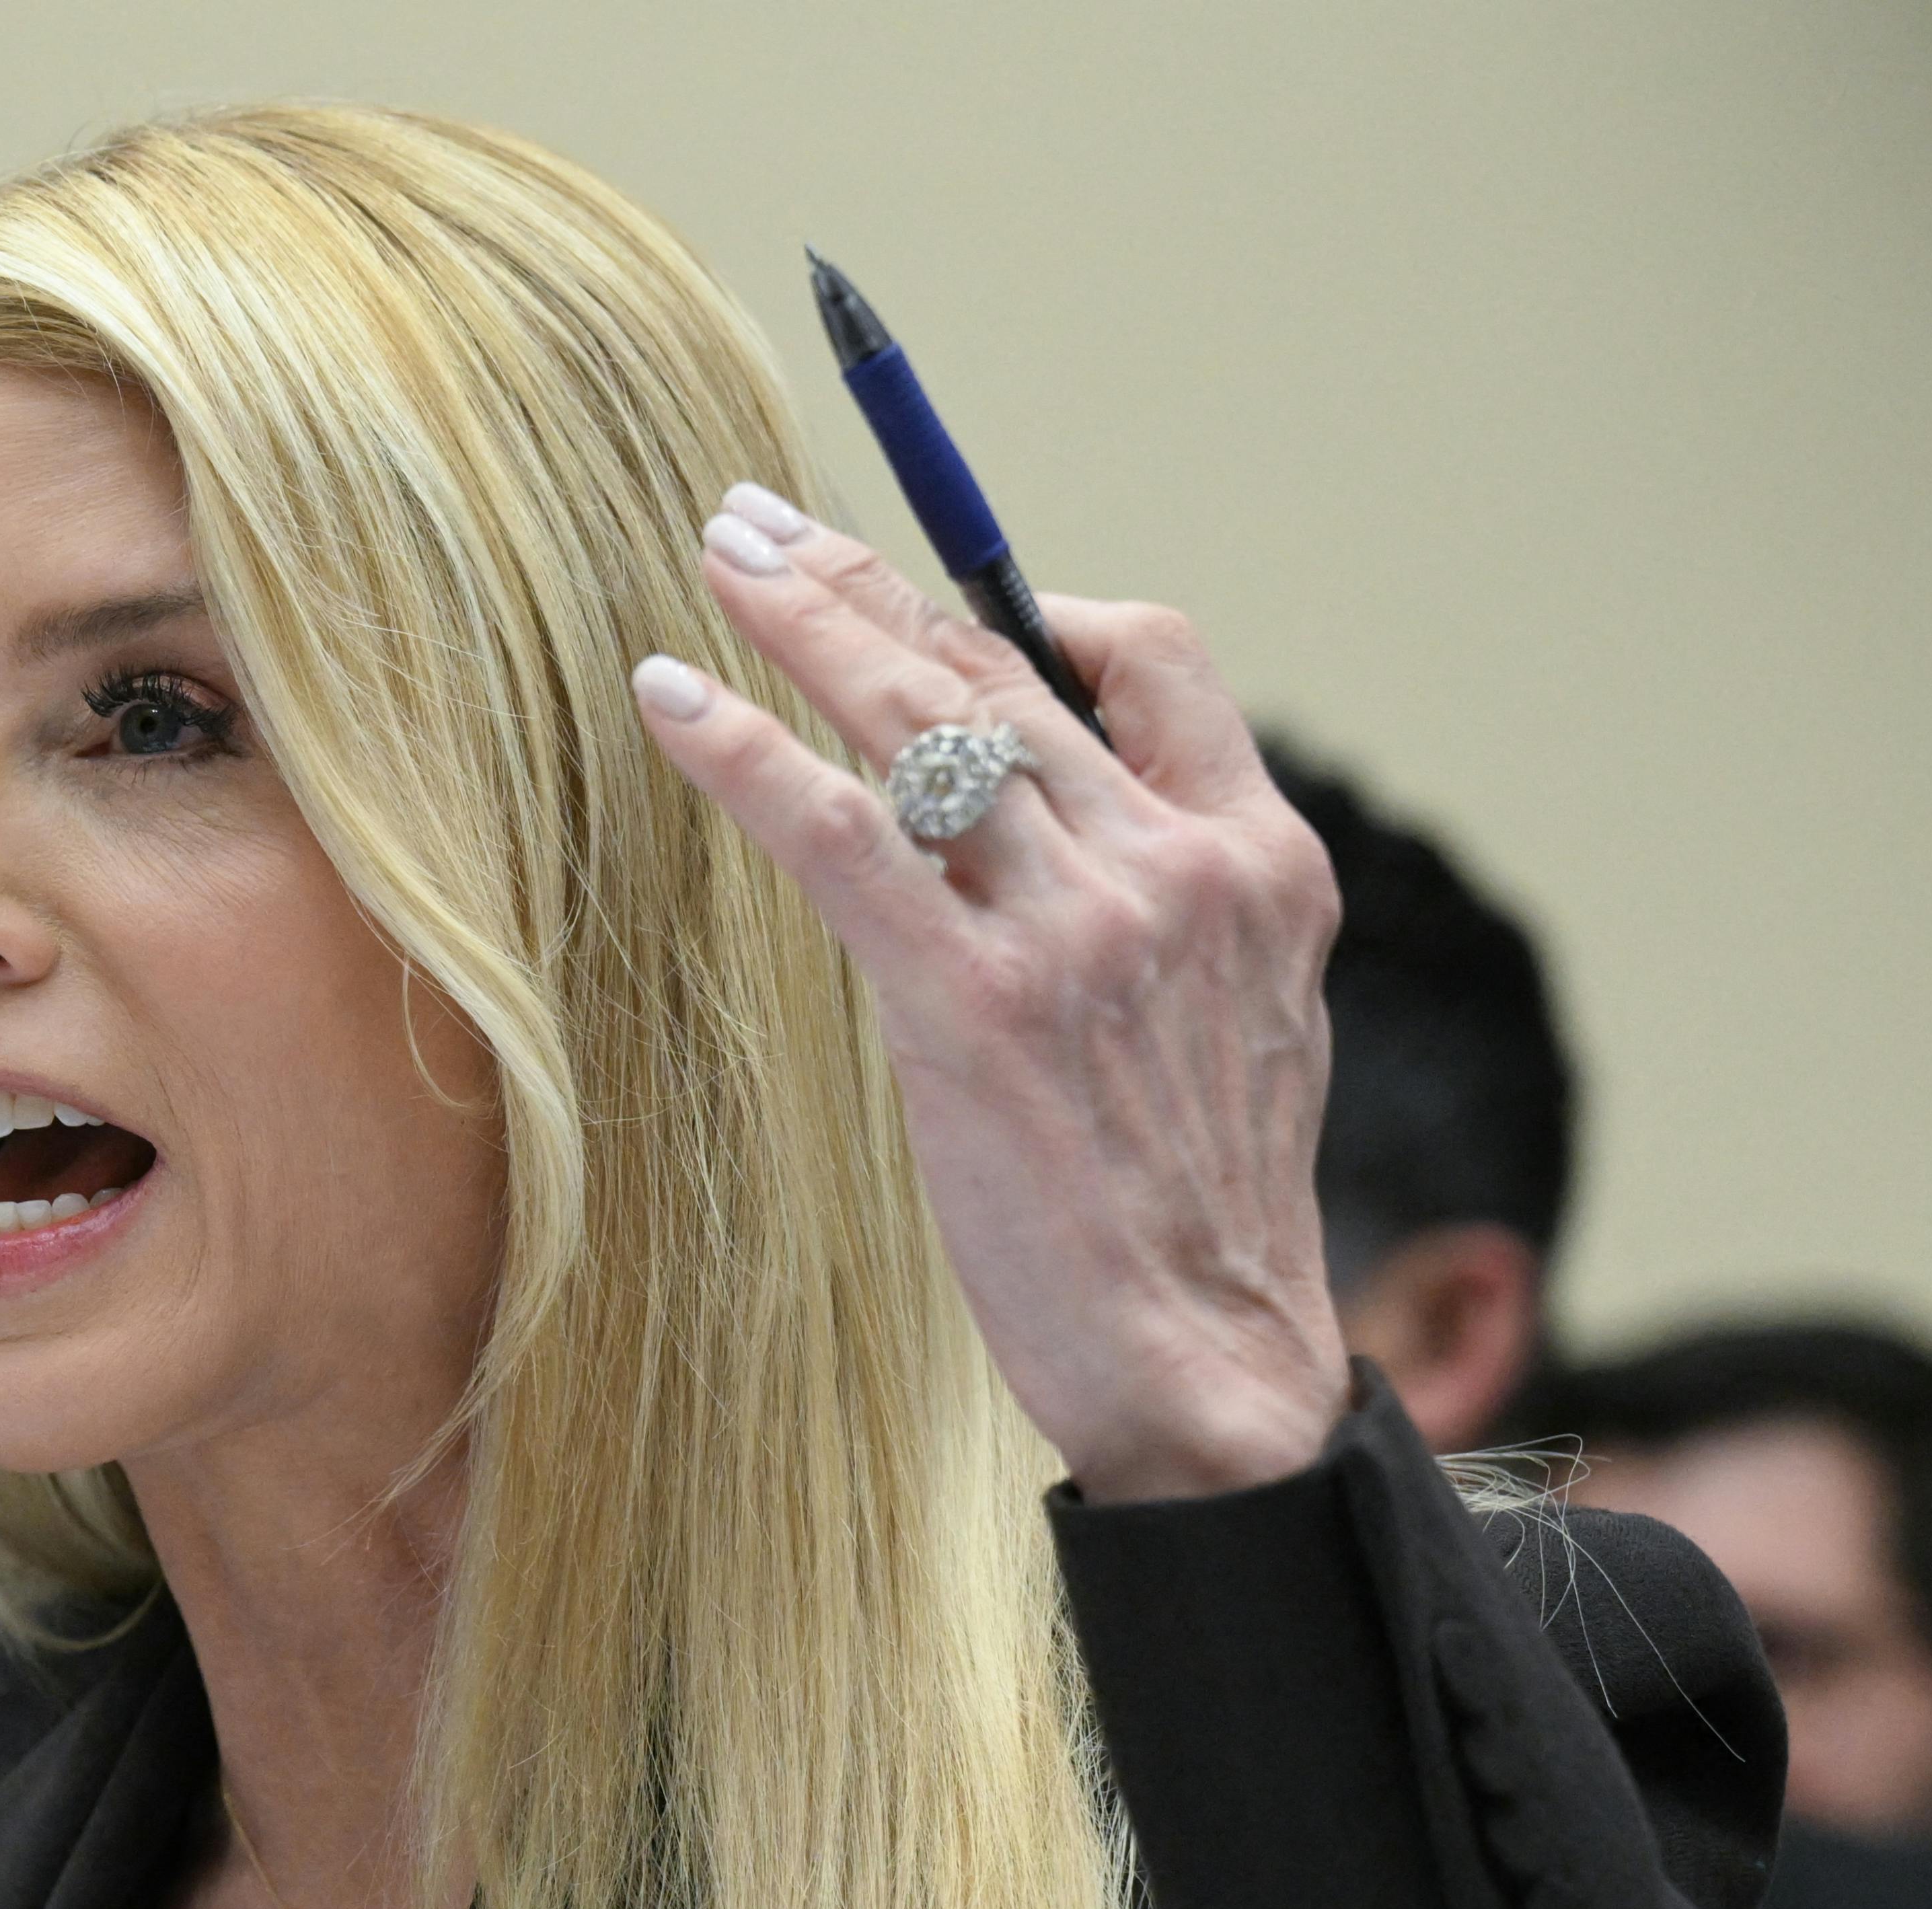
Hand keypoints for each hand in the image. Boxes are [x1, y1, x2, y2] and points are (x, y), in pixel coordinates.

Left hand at [635, 491, 1349, 1501]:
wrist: (1209, 1362)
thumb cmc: (1192, 1212)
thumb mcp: (1237, 1021)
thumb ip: (1166, 906)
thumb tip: (1052, 829)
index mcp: (1257, 862)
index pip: (1149, 660)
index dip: (1027, 603)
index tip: (925, 589)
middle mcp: (1176, 868)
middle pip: (1004, 666)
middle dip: (871, 577)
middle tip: (762, 523)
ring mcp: (1079, 929)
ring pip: (922, 718)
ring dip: (803, 622)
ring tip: (718, 562)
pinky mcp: (977, 1004)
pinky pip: (840, 830)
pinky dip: (745, 750)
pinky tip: (674, 699)